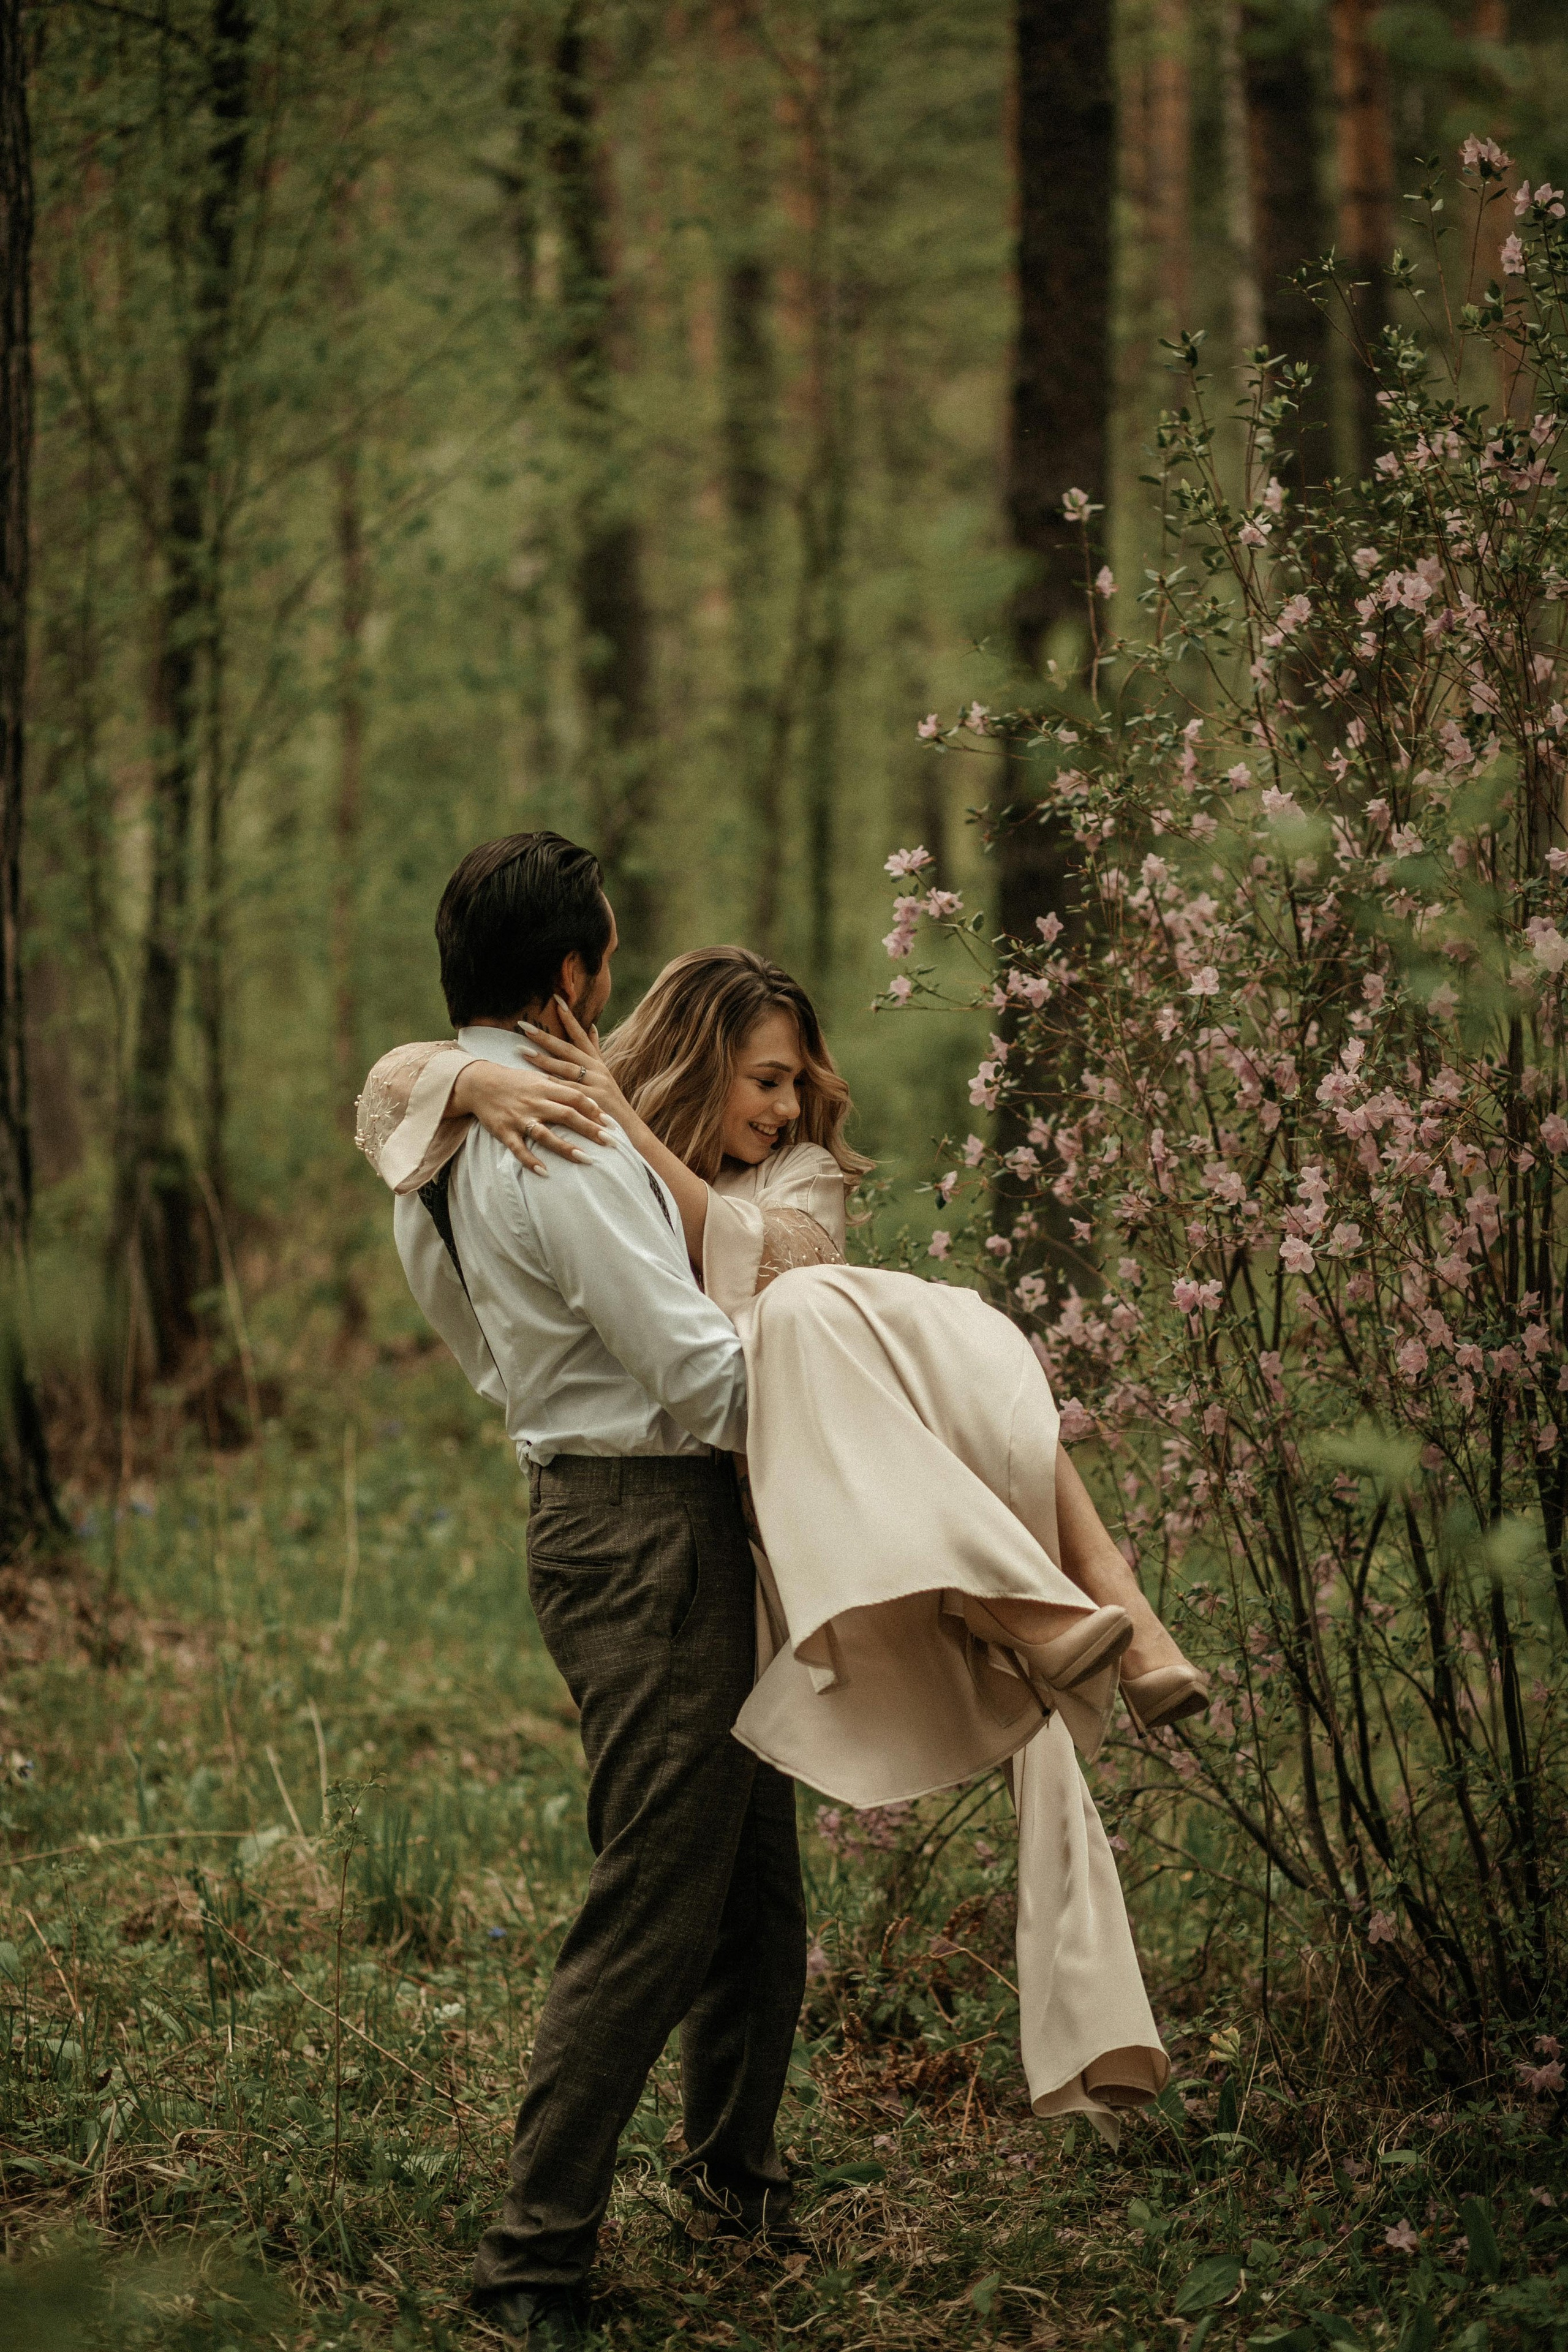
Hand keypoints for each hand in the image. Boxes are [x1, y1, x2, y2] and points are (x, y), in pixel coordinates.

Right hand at [448, 1057, 612, 1176]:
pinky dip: (530, 1160)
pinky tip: (544, 1172)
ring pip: (545, 1134)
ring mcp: (520, 1117)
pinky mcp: (504, 1131)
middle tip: (611, 1143)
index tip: (611, 1123)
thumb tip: (588, 1098)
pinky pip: (518, 1148)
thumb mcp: (538, 1076)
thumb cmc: (513, 1081)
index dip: (594, 1110)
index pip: (575, 1097)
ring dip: (566, 1147)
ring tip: (586, 1160)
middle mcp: (535, 1102)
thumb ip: (561, 1086)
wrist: (478, 1082)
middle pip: (567, 1115)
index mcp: (545, 1087)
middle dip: (590, 1130)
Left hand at [517, 999, 637, 1131]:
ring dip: (542, 1058)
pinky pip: (568, 1090)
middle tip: (524, 1026)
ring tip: (520, 1050)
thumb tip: (591, 1026)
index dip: (569, 1018)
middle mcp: (597, 1071)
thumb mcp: (605, 1075)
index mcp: (598, 1063)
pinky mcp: (592, 1101)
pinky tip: (535, 1079)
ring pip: (565, 1068)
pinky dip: (552, 1084)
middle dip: (545, 1037)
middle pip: (568, 1049)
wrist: (628, 1131)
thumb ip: (595, 1051)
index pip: (582, 1035)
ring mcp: (596, 1085)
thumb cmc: (610, 1104)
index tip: (556, 1000)